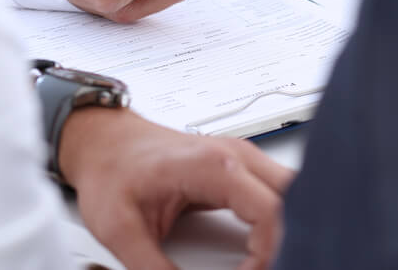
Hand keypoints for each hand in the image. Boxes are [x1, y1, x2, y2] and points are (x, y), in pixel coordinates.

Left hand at [60, 108, 293, 269]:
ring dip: (285, 227)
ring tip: (261, 260)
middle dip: (287, 238)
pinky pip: (276, 191)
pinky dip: (276, 218)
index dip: (267, 254)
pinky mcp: (238, 167)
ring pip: (291, 190)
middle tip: (264, 266)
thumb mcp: (121, 230)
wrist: (104, 141)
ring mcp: (241, 158)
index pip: (270, 212)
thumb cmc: (112, 171)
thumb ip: (152, 269)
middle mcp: (236, 156)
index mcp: (214, 166)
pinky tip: (259, 244)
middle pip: (293, 197)